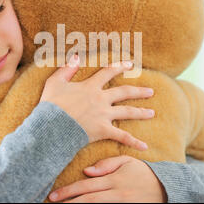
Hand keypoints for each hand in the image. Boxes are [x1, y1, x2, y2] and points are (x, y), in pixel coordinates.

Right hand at [40, 55, 154, 150]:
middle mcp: (100, 99)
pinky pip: (122, 137)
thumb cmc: (51, 105)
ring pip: (127, 112)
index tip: (130, 64)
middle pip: (124, 92)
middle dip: (138, 91)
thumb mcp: (55, 82)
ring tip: (152, 113)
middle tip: (151, 91)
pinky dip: (134, 142)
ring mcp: (103, 115)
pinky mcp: (103, 130)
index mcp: (90, 87)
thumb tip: (76, 57)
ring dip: (141, 112)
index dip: (119, 67)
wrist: (51, 126)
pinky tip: (145, 146)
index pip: (108, 73)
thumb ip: (67, 69)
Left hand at [49, 156, 167, 202]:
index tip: (53, 196)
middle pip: (87, 201)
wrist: (166, 188)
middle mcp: (117, 195)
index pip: (87, 186)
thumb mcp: (127, 162)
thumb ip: (107, 165)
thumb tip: (87, 171)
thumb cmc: (143, 173)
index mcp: (114, 180)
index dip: (68, 191)